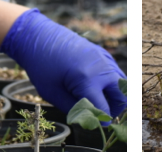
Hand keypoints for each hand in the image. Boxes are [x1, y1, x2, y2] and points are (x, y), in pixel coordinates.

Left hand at [0, 9, 126, 120]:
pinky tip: (96, 87)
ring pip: (123, 84)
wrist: (39, 37)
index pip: (104, 109)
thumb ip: (73, 108)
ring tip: (99, 101)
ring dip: (115, 96)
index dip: (101, 120)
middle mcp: (101, 68)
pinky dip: (112, 83)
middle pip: (122, 97)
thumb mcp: (53, 94)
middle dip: (114, 110)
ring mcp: (104, 59)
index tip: (96, 124)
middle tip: (101, 114)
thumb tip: (89, 119)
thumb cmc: (41, 66)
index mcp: (87, 80)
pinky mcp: (103, 54)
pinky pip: (116, 73)